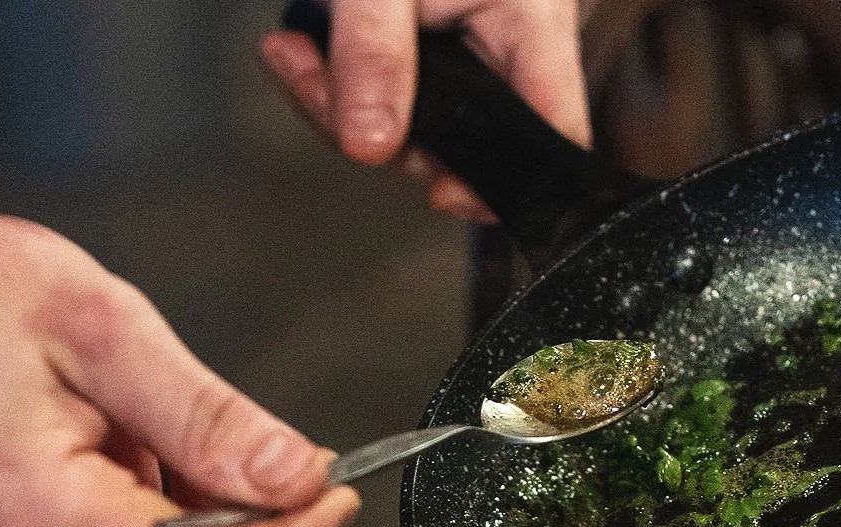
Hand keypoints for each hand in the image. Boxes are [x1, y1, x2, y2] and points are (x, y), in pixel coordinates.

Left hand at [260, 0, 589, 220]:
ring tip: (289, 60)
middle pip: (460, 138)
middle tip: (311, 88)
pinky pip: (382, 92)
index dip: (508, 179)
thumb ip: (375, 52)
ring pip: (410, 122)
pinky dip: (332, 83)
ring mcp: (463, 45)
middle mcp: (505, 41)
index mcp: (533, 18)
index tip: (445, 195)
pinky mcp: (421, 44)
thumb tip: (370, 147)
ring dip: (337, 106)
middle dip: (377, 131)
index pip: (552, 128)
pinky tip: (293, 56)